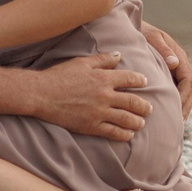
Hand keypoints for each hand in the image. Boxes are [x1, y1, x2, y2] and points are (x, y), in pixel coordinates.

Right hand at [32, 52, 151, 140]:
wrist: (42, 94)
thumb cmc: (60, 76)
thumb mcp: (82, 63)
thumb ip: (102, 60)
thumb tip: (119, 55)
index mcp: (104, 78)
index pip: (130, 79)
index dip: (140, 81)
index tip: (145, 83)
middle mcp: (105, 95)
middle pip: (132, 102)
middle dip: (144, 106)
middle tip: (149, 109)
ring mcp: (99, 112)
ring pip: (126, 119)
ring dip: (137, 121)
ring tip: (141, 123)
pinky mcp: (91, 126)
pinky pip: (113, 132)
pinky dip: (123, 134)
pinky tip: (128, 135)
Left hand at [141, 22, 191, 116]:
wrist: (135, 29)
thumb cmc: (142, 32)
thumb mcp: (152, 38)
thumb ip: (163, 49)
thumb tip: (174, 63)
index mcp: (179, 57)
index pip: (188, 80)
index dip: (184, 95)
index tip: (177, 108)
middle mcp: (179, 65)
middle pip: (189, 89)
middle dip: (186, 106)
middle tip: (179, 122)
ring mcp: (174, 71)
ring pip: (185, 93)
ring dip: (182, 107)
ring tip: (177, 123)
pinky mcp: (167, 76)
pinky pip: (175, 92)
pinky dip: (175, 104)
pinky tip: (169, 116)